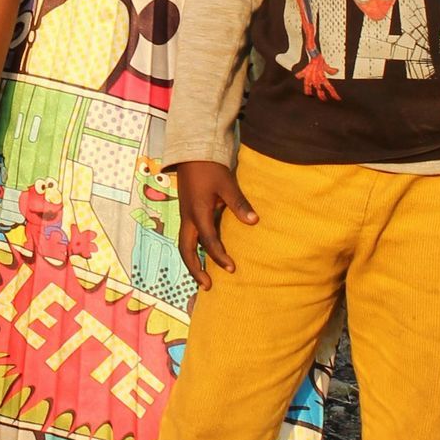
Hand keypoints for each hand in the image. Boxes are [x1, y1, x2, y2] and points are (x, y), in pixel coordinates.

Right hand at [175, 160, 256, 288]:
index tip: (232, 268)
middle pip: (186, 250)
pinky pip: (187, 237)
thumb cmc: (211, 168)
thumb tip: (254, 221)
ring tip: (204, 278)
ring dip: (192, 262)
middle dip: (195, 269)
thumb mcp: (227, 184)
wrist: (192, 153)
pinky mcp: (186, 213)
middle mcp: (188, 217)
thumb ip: (239, 203)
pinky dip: (193, 250)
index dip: (219, 256)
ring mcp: (185, 216)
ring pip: (184, 245)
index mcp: (198, 212)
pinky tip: (203, 256)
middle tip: (208, 286)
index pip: (208, 240)